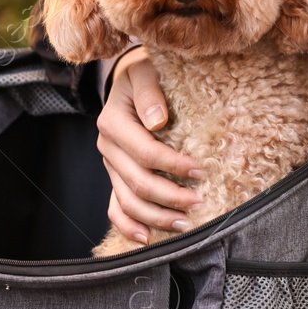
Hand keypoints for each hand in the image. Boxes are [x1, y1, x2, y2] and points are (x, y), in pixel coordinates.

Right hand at [95, 46, 204, 243]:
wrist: (130, 81)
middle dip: (170, 197)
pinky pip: (115, 208)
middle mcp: (107, 147)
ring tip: (185, 223)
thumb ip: (150, 92)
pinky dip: (129, 226)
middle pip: (138, 183)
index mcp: (113, 122)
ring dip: (156, 217)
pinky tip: (148, 237)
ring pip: (128, 202)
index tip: (200, 172)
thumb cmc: (144, 74)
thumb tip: (158, 121)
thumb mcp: (145, 71)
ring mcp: (110, 166)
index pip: (145, 152)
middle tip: (198, 203)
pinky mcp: (115, 176)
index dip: (173, 166)